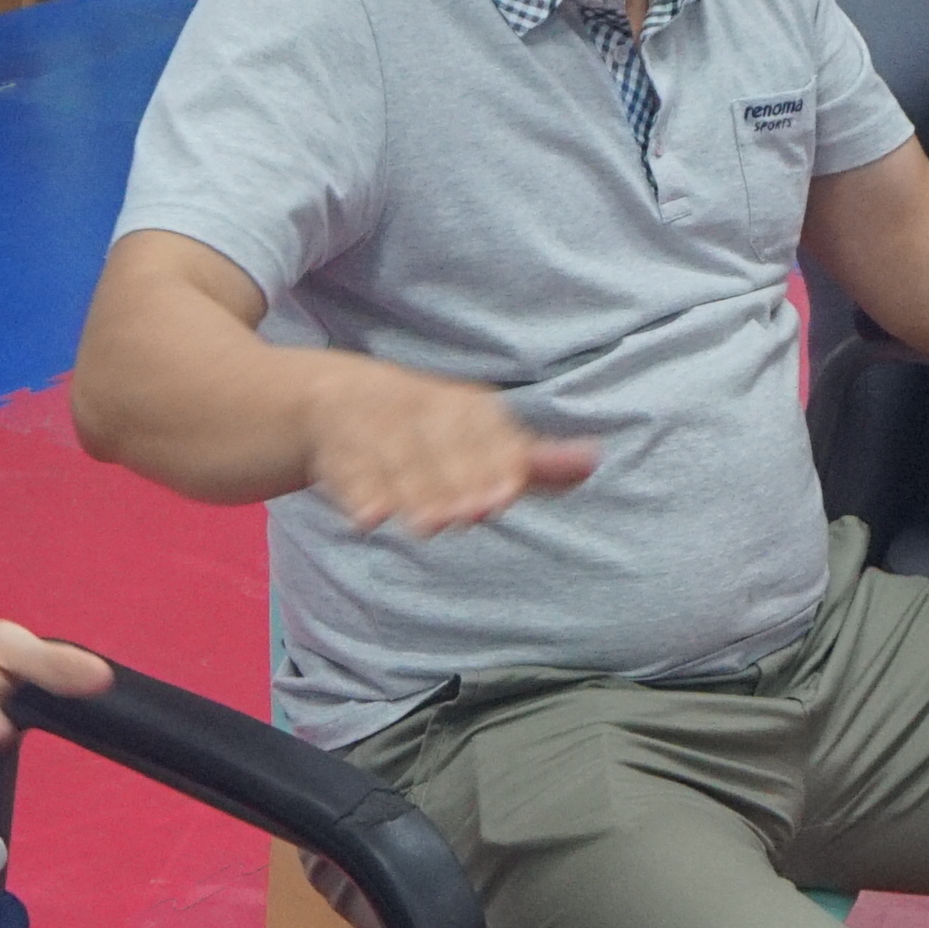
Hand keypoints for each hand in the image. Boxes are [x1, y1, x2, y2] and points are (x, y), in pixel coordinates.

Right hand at [304, 357, 595, 535]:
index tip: (506, 495)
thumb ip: (537, 461)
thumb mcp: (484, 439)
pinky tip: (370, 520)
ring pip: (396, 459)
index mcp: (462, 406)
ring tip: (431, 526)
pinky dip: (358, 494)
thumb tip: (594, 459)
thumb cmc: (431, 432)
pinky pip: (347, 471)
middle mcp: (418, 407)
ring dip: (414, 492)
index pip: (482, 431)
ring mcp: (374, 424)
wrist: (334, 401)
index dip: (493, 463)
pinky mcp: (336, 448)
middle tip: (474, 514)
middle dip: (456, 481)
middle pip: (440, 445)